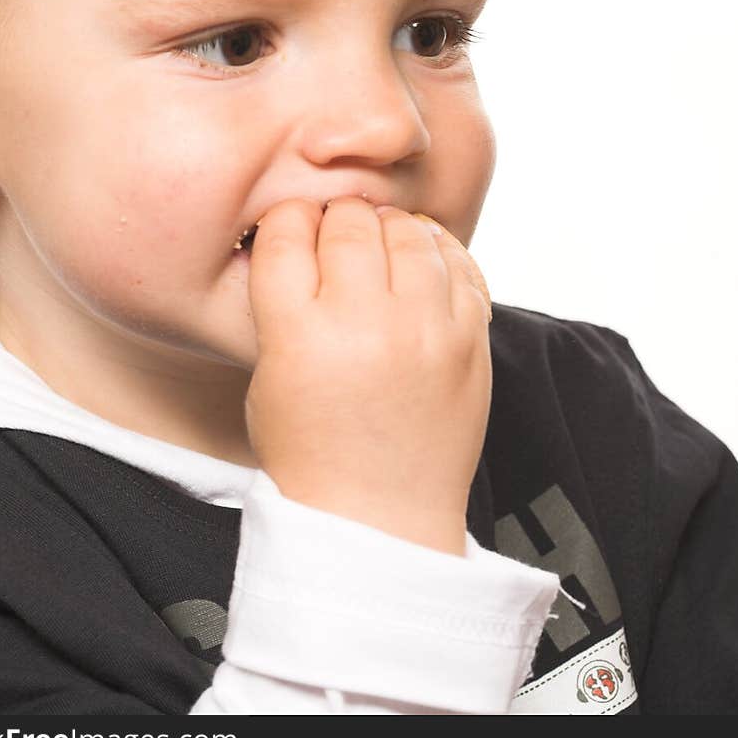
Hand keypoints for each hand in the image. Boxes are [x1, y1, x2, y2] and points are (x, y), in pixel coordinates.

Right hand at [244, 196, 492, 554]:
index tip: (292, 226)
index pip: (285, 232)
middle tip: (336, 230)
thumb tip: (308, 229)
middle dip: (337, 217)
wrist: (381, 519)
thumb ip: (282, 301)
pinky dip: (436, 251)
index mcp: (298, 336)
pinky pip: (458, 264)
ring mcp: (425, 332)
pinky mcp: (469, 342)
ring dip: (388, 226)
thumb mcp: (268, 375)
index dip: (286, 218)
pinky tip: (420, 257)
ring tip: (379, 239)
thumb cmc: (312, 451)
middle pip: (349, 223)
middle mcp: (364, 325)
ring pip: (408, 231)